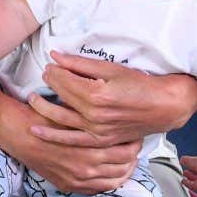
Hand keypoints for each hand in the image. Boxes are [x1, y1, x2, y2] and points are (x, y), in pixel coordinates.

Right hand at [0, 93, 141, 194]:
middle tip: (136, 144)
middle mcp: (85, 168)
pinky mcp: (69, 185)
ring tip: (128, 159)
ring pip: (114, 180)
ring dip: (124, 170)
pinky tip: (113, 172)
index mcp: (88, 148)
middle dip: (132, 155)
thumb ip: (93, 119)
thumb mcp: (71, 113)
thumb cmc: (43, 116)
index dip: (133, 142)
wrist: (16, 132)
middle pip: (122, 167)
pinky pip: (98, 189)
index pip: (124, 151)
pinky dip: (109, 182)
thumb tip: (114, 115)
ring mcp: (77, 179)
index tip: (135, 133)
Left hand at [34, 52, 196, 146]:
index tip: (50, 65)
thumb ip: (80, 64)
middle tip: (43, 76)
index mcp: (97, 94)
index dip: (55, 71)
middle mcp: (95, 115)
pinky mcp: (101, 140)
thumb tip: (56, 56)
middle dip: (50, 85)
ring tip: (32, 99)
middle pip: (62, 97)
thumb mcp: (110, 69)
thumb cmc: (140, 83)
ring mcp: (97, 131)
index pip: (65, 81)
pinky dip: (55, 136)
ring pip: (62, 119)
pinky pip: (73, 140)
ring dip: (44, 109)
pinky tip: (38, 131)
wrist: (163, 106)